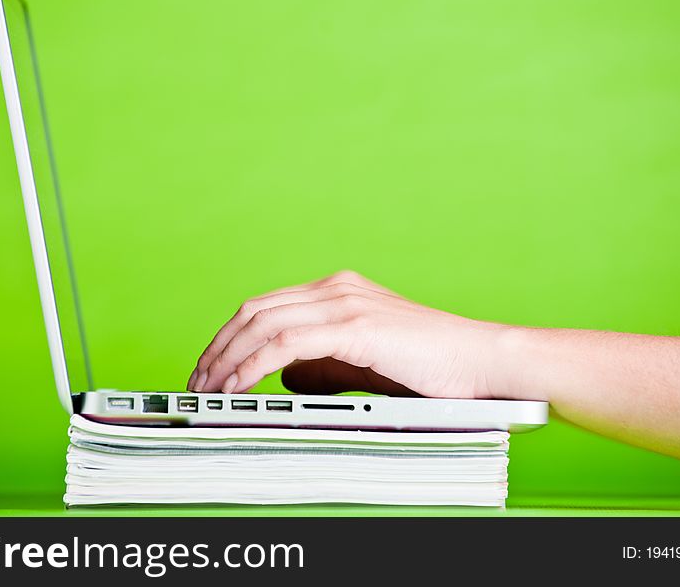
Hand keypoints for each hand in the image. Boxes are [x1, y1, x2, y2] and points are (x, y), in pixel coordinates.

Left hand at [188, 270, 508, 397]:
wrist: (481, 361)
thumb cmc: (431, 366)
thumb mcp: (365, 363)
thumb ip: (324, 365)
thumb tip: (284, 377)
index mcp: (337, 291)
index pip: (265, 307)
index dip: (229, 338)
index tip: (210, 369)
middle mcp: (336, 288)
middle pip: (253, 311)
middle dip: (217, 348)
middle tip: (198, 384)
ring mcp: (345, 303)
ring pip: (262, 323)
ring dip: (227, 359)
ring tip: (209, 391)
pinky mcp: (355, 326)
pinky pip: (285, 343)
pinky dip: (253, 365)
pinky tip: (238, 387)